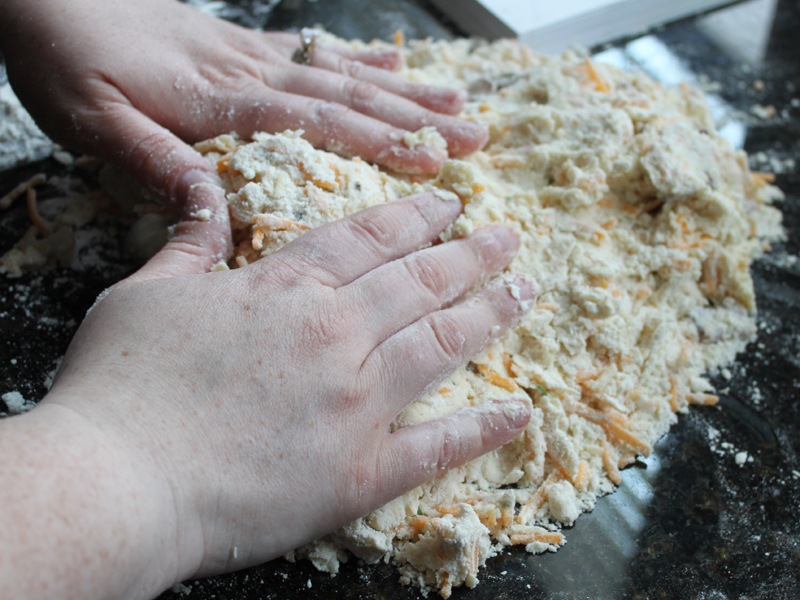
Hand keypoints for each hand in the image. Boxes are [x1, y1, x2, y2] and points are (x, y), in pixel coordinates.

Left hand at [0, 0, 486, 260]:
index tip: (429, 161)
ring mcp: (251, 56)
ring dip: (404, 91)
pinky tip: (394, 62)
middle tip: (472, 138)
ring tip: (459, 104)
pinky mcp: (243, 47)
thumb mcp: (90, 122)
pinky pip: (312, 52)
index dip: (373, 141)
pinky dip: (358, 58)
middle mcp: (247, 74)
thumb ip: (151, 159)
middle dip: (413, 119)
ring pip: (340, 73)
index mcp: (216, 100)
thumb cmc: (65, 62)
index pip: (310, 122)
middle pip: (344, 96)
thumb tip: (210, 203)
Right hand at [25, 192, 531, 596]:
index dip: (417, 217)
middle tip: (508, 238)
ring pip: (441, 344)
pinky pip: (437, 447)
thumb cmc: (121, 386)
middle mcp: (336, 334)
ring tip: (524, 294)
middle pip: (419, 282)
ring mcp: (357, 403)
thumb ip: (190, 241)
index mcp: (287, 289)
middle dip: (470, 255)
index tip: (452, 203)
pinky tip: (519, 411)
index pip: (370, 239)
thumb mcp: (143, 293)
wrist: (116, 482)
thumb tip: (202, 191)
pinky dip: (483, 429)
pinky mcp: (360, 473)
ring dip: (489, 315)